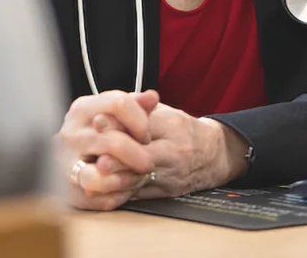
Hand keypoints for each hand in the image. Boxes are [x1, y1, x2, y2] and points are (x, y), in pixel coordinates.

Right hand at [55, 90, 160, 210]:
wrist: (66, 159)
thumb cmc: (94, 133)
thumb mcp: (110, 113)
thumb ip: (133, 104)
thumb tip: (152, 97)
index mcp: (82, 109)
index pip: (119, 104)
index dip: (141, 121)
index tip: (147, 135)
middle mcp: (71, 134)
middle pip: (113, 142)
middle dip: (139, 154)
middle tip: (149, 162)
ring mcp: (67, 163)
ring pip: (102, 173)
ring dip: (128, 178)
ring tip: (139, 177)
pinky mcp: (69, 190)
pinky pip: (99, 198)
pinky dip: (118, 195)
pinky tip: (126, 190)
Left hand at [95, 104, 248, 199]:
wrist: (212, 156)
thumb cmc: (182, 130)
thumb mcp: (163, 112)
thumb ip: (135, 110)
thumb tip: (102, 115)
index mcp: (172, 127)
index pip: (143, 127)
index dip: (118, 126)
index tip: (97, 123)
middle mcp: (173, 154)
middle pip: (141, 159)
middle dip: (116, 160)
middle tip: (96, 160)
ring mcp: (170, 177)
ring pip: (138, 181)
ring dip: (114, 181)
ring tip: (94, 179)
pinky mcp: (164, 194)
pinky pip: (138, 196)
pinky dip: (119, 193)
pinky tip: (103, 191)